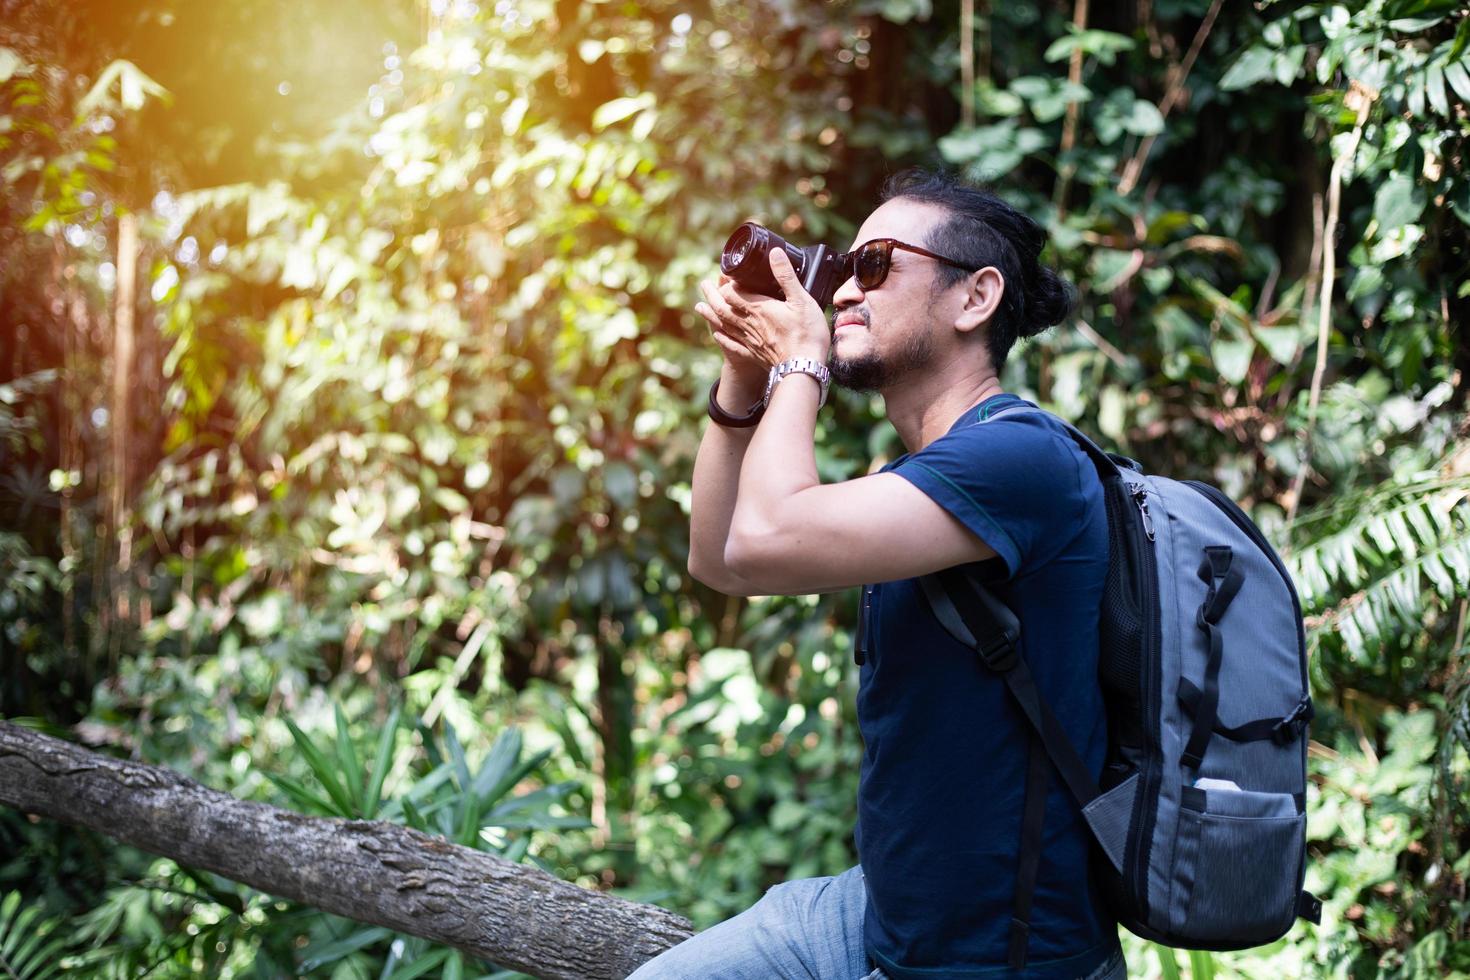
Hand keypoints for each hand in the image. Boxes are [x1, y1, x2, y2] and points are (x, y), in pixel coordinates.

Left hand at [695, 249, 830, 370]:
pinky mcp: (753, 354)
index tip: (723, 275)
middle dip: (712, 295)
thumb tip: (775, 253)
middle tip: (704, 285)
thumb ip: (786, 276)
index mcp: (759, 308)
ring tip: (700, 306)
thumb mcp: (801, 300)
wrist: (802, 368)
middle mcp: (749, 324)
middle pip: (723, 307)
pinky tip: (716, 335)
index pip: (733, 293)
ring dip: (710, 315)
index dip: (726, 283)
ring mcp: (749, 341)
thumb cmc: (806, 334)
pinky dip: (722, 338)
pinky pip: (732, 345)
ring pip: (723, 325)